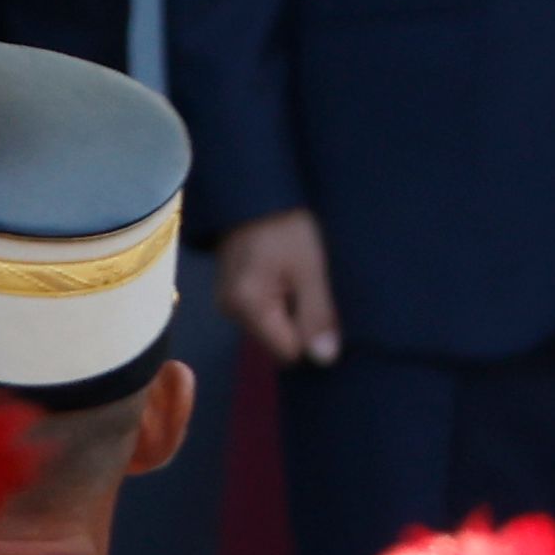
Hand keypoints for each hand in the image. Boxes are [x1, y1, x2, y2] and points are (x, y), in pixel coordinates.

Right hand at [217, 211, 344, 366]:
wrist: (256, 195)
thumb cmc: (286, 227)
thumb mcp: (311, 270)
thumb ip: (318, 316)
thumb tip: (325, 359)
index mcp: (247, 305)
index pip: (288, 352)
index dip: (312, 339)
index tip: (325, 311)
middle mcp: (230, 309)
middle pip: (279, 342)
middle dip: (302, 325)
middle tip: (314, 290)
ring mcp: (229, 301)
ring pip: (274, 328)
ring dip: (294, 313)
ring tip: (301, 281)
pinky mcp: (234, 293)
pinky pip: (265, 313)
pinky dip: (283, 303)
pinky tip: (290, 280)